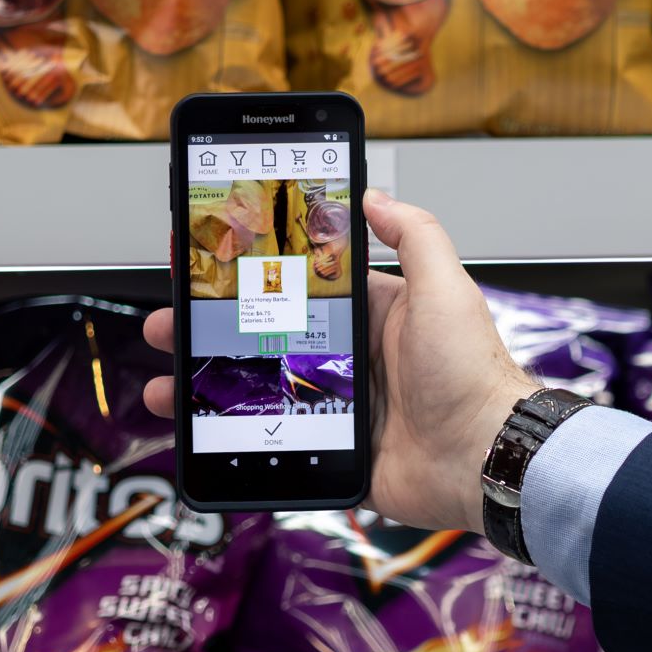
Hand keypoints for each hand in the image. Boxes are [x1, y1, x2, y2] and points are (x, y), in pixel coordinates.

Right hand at [144, 189, 531, 530]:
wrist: (485, 456)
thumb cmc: (472, 373)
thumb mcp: (446, 289)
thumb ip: (415, 235)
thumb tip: (372, 194)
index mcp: (373, 315)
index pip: (298, 287)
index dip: (252, 278)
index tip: (209, 266)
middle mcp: (352, 358)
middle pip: (266, 339)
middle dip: (212, 331)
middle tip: (170, 322)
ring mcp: (340, 408)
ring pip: (259, 391)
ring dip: (208, 386)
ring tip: (165, 386)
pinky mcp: (336, 451)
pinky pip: (275, 443)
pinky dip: (233, 438)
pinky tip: (197, 433)